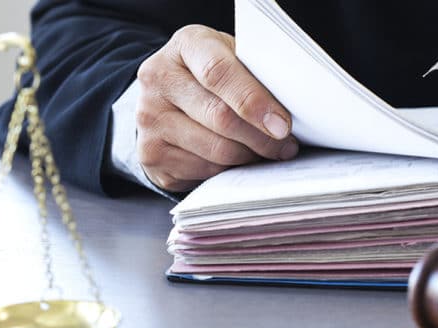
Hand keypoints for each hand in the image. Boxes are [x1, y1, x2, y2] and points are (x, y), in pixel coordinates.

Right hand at [135, 25, 297, 191]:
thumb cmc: (211, 75)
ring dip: (250, 157)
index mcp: (185, 46)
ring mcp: (149, 120)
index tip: (282, 124)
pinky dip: (229, 171)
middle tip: (285, 145)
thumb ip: (254, 75)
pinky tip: (240, 161)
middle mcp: (158, 80)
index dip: (254, 101)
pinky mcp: (151, 154)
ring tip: (267, 153)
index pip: (218, 72)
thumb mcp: (231, 57)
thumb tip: (287, 111)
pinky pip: (203, 171)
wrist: (166, 95)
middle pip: (220, 117)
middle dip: (261, 137)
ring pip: (215, 151)